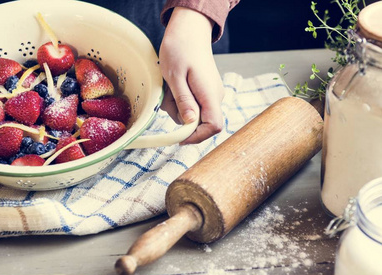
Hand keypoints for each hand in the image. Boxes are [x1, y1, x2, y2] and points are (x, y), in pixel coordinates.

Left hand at [159, 7, 223, 144]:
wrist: (189, 30)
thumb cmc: (180, 48)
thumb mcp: (174, 76)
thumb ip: (183, 101)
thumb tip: (189, 123)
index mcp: (210, 93)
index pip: (214, 126)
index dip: (197, 136)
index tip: (178, 136)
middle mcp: (215, 96)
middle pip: (201, 123)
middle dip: (180, 118)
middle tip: (166, 98)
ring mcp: (211, 94)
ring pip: (194, 114)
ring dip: (177, 107)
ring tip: (168, 88)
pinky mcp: (205, 91)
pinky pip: (193, 105)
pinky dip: (180, 101)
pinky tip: (173, 86)